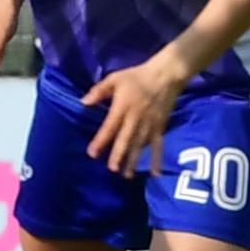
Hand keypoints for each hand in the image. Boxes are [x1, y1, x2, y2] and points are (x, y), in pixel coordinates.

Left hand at [81, 51, 188, 170]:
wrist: (165, 75)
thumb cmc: (137, 77)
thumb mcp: (115, 78)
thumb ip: (99, 90)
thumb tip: (83, 102)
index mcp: (123, 107)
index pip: (110, 127)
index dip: (101, 140)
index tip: (92, 153)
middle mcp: (136, 118)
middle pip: (125, 139)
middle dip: (118, 155)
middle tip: (112, 169)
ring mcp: (149, 124)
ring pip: (140, 145)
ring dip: (134, 160)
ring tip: (126, 175)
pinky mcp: (160, 127)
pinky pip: (158, 146)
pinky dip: (157, 160)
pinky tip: (155, 173)